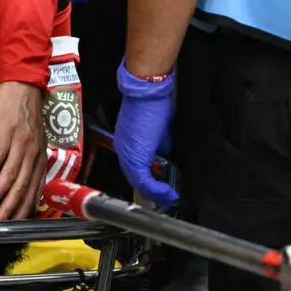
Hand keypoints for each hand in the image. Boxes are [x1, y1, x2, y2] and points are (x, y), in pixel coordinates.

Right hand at [0, 81, 45, 219]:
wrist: (24, 85)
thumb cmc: (25, 115)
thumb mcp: (32, 142)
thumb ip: (27, 162)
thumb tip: (19, 183)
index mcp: (39, 158)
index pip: (33, 190)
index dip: (23, 209)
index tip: (12, 225)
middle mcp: (33, 153)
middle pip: (22, 188)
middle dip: (9, 210)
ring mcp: (21, 143)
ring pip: (11, 176)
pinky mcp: (8, 132)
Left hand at [114, 62, 178, 210]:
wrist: (147, 92)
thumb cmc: (152, 103)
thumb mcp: (158, 129)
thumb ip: (160, 144)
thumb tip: (166, 154)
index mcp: (126, 143)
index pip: (134, 168)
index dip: (148, 180)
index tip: (160, 188)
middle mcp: (123, 150)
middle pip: (135, 178)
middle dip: (151, 191)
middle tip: (166, 198)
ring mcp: (126, 154)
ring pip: (138, 182)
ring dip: (155, 193)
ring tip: (168, 198)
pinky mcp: (135, 157)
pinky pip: (144, 181)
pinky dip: (157, 190)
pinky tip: (167, 193)